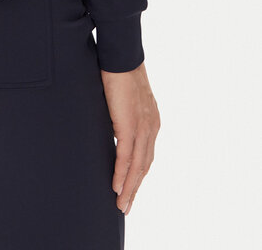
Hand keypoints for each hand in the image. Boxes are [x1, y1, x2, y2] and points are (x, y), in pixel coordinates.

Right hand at [100, 60, 160, 214]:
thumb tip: (110, 126)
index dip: (138, 174)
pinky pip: (126, 157)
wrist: (121, 55)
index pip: (146, 155)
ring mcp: (143, 127)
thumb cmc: (118, 71)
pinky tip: (116, 187)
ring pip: (137, 166)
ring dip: (129, 188)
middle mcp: (151, 127)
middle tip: (126, 205)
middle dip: (135, 187)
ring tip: (121, 204)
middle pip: (144, 165)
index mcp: (151, 121)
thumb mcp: (122, 98)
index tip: (130, 188)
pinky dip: (121, 174)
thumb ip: (121, 115)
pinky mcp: (130, 125)